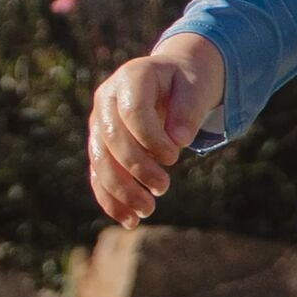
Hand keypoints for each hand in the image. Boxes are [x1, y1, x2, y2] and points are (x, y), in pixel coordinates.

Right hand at [86, 34, 225, 227]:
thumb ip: (188, 110)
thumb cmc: (189, 81)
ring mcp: (99, 123)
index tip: (174, 157)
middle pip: (111, 140)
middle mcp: (106, 100)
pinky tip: (129, 220)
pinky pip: (99, 174)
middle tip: (163, 189)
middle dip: (136, 168)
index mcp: (131, 78)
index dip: (150, 138)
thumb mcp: (197, 88)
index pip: (132, 112)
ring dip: (120, 190)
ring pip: (100, 161)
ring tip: (146, 212)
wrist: (175, 76)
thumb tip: (179, 140)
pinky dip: (111, 199)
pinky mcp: (101, 145)